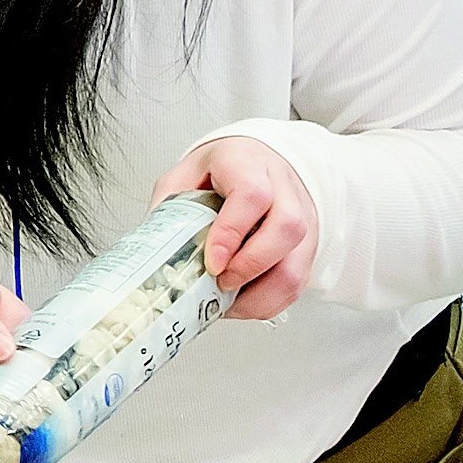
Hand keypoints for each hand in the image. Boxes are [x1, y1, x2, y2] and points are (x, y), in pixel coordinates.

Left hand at [158, 136, 320, 318]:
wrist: (257, 161)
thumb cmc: (221, 171)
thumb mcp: (185, 175)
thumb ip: (170, 207)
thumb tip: (154, 251)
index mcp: (247, 164)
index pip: (252, 195)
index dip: (232, 232)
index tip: (212, 261)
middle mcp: (284, 190)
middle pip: (286, 229)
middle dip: (250, 266)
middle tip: (220, 281)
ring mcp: (304, 219)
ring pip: (298, 264)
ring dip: (261, 294)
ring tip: (227, 299)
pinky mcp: (308, 246)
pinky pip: (298, 282)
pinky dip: (269, 301)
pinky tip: (242, 301)